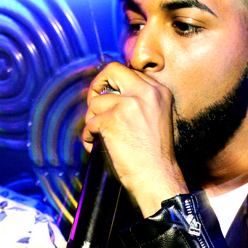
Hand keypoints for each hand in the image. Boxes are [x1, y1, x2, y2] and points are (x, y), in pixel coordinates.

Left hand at [84, 62, 187, 216]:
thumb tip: (108, 92)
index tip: (106, 97)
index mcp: (159, 91)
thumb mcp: (156, 117)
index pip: (128, 72)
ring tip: (98, 136)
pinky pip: (89, 122)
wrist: (158, 177)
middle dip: (97, 85)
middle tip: (93, 104)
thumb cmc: (155, 155)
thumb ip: (139, 101)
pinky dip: (88, 136)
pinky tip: (94, 145)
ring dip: (92, 120)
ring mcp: (128, 105)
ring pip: (96, 102)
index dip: (113, 84)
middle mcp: (145, 93)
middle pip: (112, 70)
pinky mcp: (112, 120)